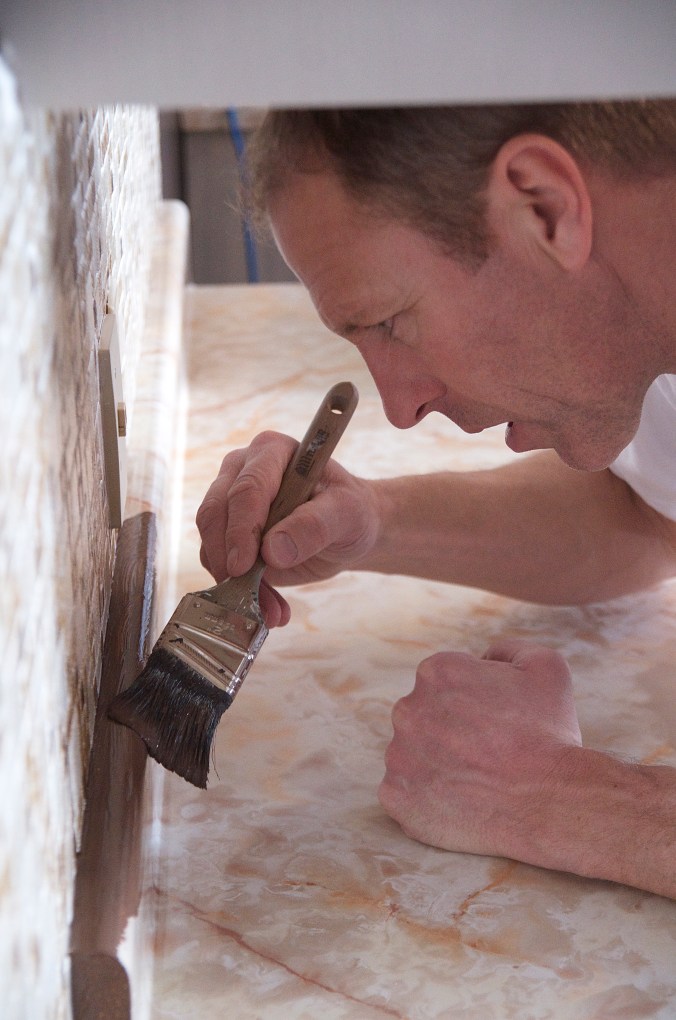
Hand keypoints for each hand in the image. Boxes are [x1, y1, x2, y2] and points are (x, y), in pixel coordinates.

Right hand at [196, 431, 380, 625]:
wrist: (347, 533)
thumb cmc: (350, 512)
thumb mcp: (348, 514)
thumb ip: (315, 526)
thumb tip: (272, 551)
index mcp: (273, 451)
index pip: (247, 487)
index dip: (241, 528)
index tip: (244, 565)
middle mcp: (243, 469)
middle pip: (216, 512)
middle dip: (230, 559)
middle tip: (247, 593)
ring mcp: (229, 501)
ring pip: (211, 541)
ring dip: (234, 582)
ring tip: (270, 609)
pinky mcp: (226, 533)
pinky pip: (218, 562)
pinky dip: (238, 590)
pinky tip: (268, 605)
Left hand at [378, 639, 582, 861]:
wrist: (547, 802)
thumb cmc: (549, 734)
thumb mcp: (545, 666)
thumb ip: (508, 649)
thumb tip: (485, 656)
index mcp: (435, 672)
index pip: (446, 683)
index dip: (476, 703)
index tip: (498, 724)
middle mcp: (407, 709)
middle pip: (426, 717)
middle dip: (452, 732)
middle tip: (490, 754)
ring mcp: (397, 755)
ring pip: (415, 756)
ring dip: (439, 764)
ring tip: (478, 781)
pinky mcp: (395, 797)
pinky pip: (405, 794)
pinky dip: (427, 799)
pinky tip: (460, 803)